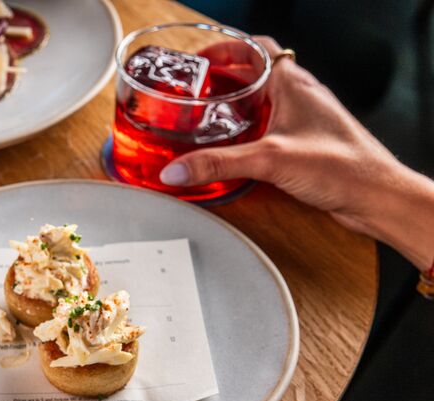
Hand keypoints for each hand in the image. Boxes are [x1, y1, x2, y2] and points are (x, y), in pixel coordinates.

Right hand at [160, 37, 433, 269]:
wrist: (376, 197)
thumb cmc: (343, 166)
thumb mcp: (269, 159)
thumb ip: (219, 163)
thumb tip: (178, 168)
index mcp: (294, 85)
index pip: (256, 48)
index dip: (226, 49)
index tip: (200, 59)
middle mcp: (300, 97)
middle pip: (255, 74)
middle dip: (223, 79)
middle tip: (197, 90)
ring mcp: (303, 120)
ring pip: (263, 102)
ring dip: (236, 106)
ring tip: (208, 118)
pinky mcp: (304, 144)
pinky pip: (270, 128)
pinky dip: (248, 131)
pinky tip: (235, 149)